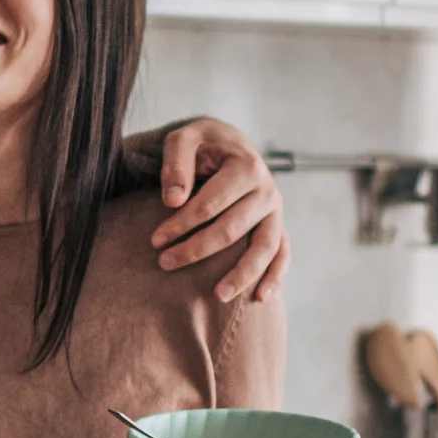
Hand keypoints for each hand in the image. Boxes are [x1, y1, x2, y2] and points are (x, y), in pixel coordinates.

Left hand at [149, 118, 291, 302]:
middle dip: (197, 249)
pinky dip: (276, 276)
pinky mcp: (277, 224)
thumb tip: (173, 201)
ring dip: (242, 274)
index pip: (210, 204)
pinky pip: (282, 253)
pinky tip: (260, 298)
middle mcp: (267, 190)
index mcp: (246, 167)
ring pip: (263, 248)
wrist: (229, 143)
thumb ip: (176, 164)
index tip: (155, 240)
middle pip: (232, 229)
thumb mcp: (184, 139)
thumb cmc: (203, 144)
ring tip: (217, 296)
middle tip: (165, 263)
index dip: (181, 224)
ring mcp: (276, 210)